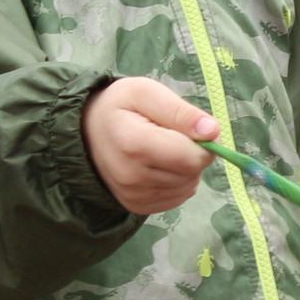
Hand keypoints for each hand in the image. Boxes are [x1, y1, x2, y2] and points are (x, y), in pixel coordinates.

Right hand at [82, 77, 217, 214]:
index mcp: (134, 144)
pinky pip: (177, 198)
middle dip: (195, 153)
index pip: (191, 157)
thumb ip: (181, 111)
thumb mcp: (147, 92)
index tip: (192, 127)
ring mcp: (133, 196)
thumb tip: (213, 132)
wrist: (86, 132)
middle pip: (191, 173)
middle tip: (175, 135)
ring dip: (187, 168)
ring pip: (188, 187)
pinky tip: (161, 165)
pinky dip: (178, 181)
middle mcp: (132, 177)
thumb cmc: (120, 106)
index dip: (203, 141)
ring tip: (165, 149)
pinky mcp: (136, 207)